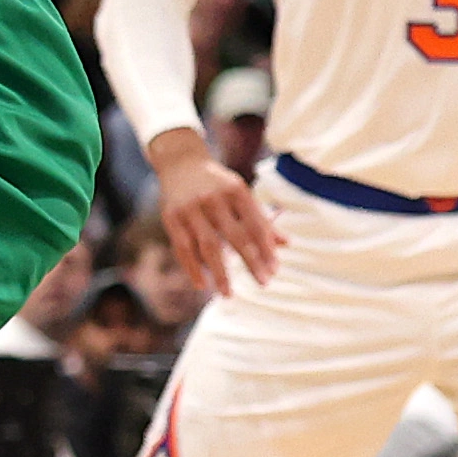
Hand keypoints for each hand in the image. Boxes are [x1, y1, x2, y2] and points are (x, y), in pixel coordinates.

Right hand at [151, 138, 285, 298]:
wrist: (180, 162)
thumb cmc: (217, 182)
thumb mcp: (240, 193)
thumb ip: (260, 218)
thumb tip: (286, 244)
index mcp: (235, 190)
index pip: (255, 224)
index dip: (266, 248)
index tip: (274, 269)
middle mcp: (213, 198)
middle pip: (236, 237)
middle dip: (251, 262)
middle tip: (263, 283)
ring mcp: (190, 208)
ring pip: (208, 246)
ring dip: (219, 272)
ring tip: (228, 294)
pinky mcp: (171, 217)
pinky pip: (183, 248)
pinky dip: (192, 267)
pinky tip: (201, 284)